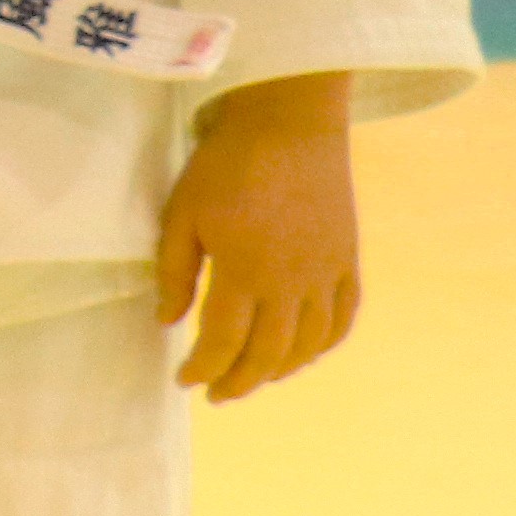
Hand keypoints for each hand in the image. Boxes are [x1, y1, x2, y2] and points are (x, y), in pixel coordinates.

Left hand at [156, 73, 357, 399]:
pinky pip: (344, 317)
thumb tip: (167, 322)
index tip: (184, 379)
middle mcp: (292, 282)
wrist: (289, 122)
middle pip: (269, 354)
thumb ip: (175, 272)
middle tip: (217, 393)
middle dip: (239, 381)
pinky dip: (325, 344)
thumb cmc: (225, 165)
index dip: (202, 368)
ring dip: (282, 370)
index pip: (223, 342)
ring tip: (255, 378)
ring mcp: (327, 273)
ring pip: (310, 344)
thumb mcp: (183, 214)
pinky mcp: (348, 259)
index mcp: (245, 272)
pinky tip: (305, 352)